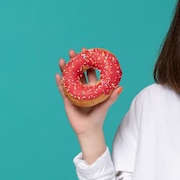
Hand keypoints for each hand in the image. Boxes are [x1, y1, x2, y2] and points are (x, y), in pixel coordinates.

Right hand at [55, 48, 122, 162]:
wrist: (89, 129)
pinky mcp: (67, 99)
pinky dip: (60, 82)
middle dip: (75, 61)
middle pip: (78, 71)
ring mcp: (74, 92)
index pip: (90, 71)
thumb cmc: (98, 116)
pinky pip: (62, 89)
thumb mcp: (106, 105)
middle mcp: (83, 88)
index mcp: (92, 87)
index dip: (88, 61)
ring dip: (65, 69)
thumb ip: (112, 97)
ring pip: (69, 78)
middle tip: (72, 51)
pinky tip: (58, 75)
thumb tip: (121, 87)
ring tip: (63, 60)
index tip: (86, 51)